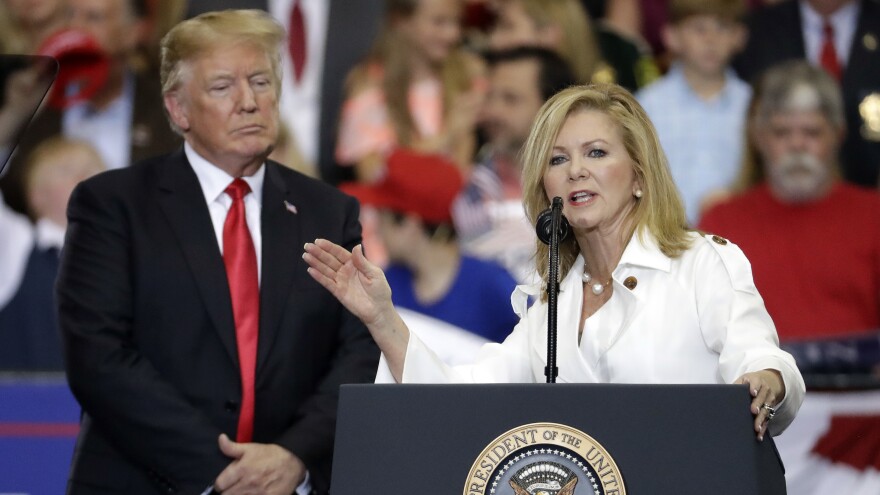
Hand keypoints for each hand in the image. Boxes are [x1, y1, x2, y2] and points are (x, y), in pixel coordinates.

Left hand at [213, 434, 304, 494]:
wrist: (294, 464)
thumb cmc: (271, 455)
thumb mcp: (252, 448)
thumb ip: (232, 447)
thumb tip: (220, 438)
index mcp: (242, 469)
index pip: (220, 484)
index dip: (221, 483)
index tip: (226, 482)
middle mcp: (248, 483)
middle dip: (228, 491)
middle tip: (234, 487)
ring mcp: (257, 494)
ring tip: (242, 490)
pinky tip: (251, 493)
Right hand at [304, 239, 409, 380]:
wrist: (379, 310)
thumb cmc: (380, 290)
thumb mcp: (374, 273)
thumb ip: (362, 262)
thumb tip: (356, 246)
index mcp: (355, 263)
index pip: (339, 252)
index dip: (328, 247)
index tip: (318, 241)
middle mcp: (345, 271)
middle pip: (329, 260)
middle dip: (318, 253)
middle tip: (307, 246)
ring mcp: (341, 281)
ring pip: (326, 270)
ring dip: (315, 263)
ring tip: (305, 255)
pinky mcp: (338, 292)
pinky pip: (327, 283)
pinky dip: (319, 277)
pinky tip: (310, 270)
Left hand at [735, 369, 784, 440]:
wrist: (768, 382)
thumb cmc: (750, 382)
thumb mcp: (743, 379)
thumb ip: (737, 385)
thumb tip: (723, 393)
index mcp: (757, 381)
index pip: (756, 383)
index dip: (754, 388)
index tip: (752, 393)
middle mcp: (765, 390)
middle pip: (761, 398)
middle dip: (757, 405)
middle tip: (754, 412)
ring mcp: (769, 401)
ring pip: (766, 410)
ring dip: (761, 419)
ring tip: (756, 428)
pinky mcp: (771, 410)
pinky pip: (767, 419)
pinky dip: (763, 427)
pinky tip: (759, 435)